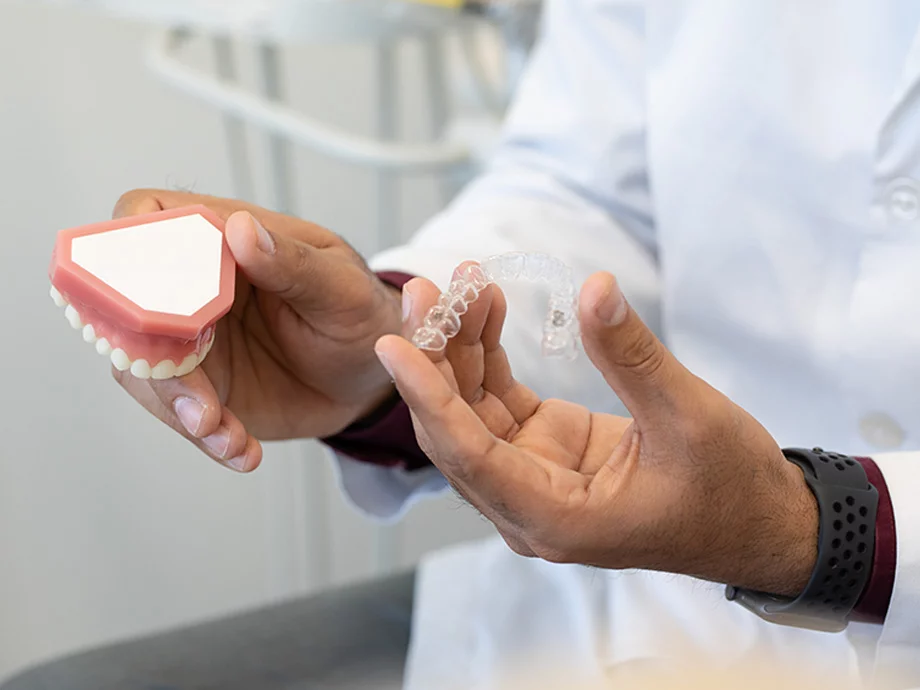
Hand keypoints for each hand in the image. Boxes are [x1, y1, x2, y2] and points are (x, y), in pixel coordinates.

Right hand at [112, 190, 401, 471]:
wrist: (370, 377)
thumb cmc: (360, 313)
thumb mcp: (342, 287)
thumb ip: (292, 263)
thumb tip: (241, 230)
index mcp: (224, 238)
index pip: (148, 217)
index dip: (129, 249)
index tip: (152, 299)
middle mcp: (193, 284)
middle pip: (130, 305)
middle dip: (156, 359)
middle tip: (199, 404)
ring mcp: (191, 338)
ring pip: (144, 367)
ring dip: (179, 408)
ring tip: (227, 437)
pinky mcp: (202, 386)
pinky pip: (180, 411)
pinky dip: (205, 436)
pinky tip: (241, 449)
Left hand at [375, 266, 818, 595]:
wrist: (758, 522)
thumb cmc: (729, 488)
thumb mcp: (689, 417)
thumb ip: (632, 355)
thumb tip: (594, 287)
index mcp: (555, 516)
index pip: (469, 455)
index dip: (428, 398)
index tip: (392, 346)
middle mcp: (529, 504)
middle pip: (456, 430)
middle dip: (435, 359)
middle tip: (425, 289)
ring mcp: (534, 476)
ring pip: (472, 412)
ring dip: (461, 350)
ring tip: (463, 283)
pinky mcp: (546, 450)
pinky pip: (500, 402)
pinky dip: (490, 357)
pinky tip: (488, 310)